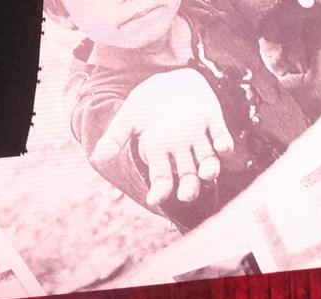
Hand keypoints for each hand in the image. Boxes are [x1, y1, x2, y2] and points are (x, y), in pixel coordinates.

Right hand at [94, 68, 234, 207]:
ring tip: (206, 173)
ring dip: (209, 168)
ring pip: (208, 160)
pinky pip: (222, 136)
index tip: (154, 199)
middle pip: (189, 174)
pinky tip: (221, 147)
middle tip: (186, 195)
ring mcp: (199, 136)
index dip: (160, 189)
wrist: (167, 77)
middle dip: (189, 187)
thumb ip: (116, 137)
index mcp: (162, 150)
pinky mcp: (213, 121)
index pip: (162, 176)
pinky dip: (224, 143)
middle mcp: (182, 148)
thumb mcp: (128, 117)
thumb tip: (97, 157)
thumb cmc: (147, 102)